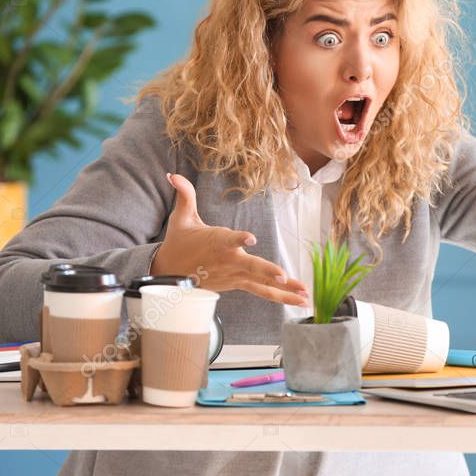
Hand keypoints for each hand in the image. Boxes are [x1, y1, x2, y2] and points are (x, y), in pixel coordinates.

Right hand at [150, 173, 308, 305]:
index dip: (239, 239)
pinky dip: (281, 297)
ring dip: (285, 290)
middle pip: (250, 266)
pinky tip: (299, 301)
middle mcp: (229, 260)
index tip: (250, 239)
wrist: (171, 274)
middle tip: (283, 276)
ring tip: (304, 295)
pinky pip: (262, 291)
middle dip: (267, 271)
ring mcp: (235, 275)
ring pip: (261, 283)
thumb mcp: (181, 218)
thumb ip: (184, 194)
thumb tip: (174, 175)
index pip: (228, 240)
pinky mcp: (239, 283)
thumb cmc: (179, 243)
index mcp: (217, 242)